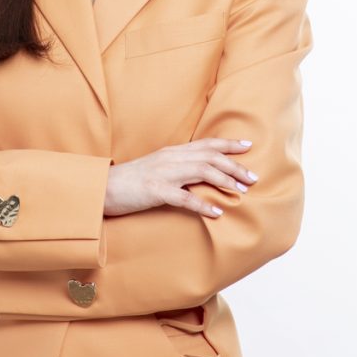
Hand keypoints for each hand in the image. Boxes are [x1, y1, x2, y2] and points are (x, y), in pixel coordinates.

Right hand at [103, 138, 258, 218]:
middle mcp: (171, 158)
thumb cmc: (131, 181)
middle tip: (253, 177)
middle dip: (234, 166)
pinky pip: (184, 197)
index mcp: (172, 152)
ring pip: (202, 171)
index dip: (228, 144)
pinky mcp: (155, 191)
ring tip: (242, 191)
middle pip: (210, 156)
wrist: (103, 187)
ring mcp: (163, 173)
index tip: (248, 146)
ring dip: (225, 180)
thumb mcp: (157, 168)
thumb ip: (177, 167)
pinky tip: (216, 212)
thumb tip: (201, 173)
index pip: (206, 144)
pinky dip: (203, 204)